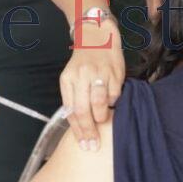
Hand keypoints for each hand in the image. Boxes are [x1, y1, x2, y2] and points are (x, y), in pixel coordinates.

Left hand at [61, 18, 124, 150]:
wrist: (96, 36)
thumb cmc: (83, 63)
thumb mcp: (71, 78)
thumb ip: (73, 99)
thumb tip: (79, 126)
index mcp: (67, 79)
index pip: (70, 110)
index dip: (77, 130)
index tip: (83, 144)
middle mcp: (81, 76)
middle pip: (83, 109)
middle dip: (89, 130)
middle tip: (94, 144)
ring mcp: (98, 73)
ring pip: (100, 102)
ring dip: (101, 117)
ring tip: (102, 121)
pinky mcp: (114, 71)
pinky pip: (114, 94)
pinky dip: (114, 103)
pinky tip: (112, 104)